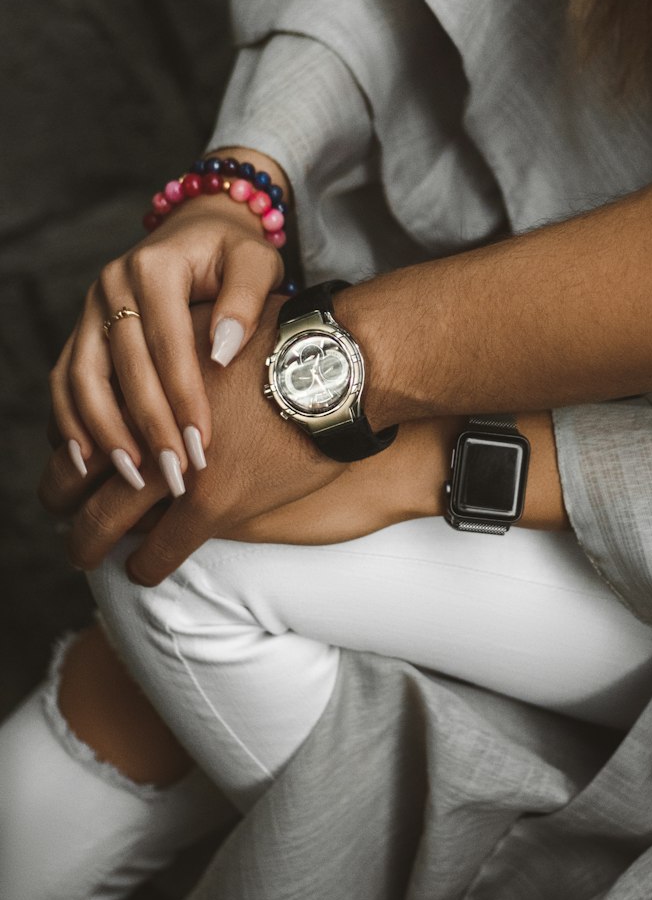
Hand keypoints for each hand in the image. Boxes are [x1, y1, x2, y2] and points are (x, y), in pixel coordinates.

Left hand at [40, 298, 458, 581]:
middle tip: (66, 517)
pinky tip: (143, 572)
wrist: (338, 368)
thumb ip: (187, 350)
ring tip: (86, 554)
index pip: (84, 421)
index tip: (75, 463)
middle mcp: (146, 421)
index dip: (73, 448)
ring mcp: (175, 465)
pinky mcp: (212, 501)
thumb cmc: (292, 340)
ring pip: (104, 521)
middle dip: (64, 501)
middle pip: (76, 474)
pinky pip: (161, 550)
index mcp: (144, 377)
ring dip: (90, 542)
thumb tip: (180, 355)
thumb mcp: (222, 326)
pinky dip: (147, 566)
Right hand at [48, 146, 288, 496]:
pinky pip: (65, 379)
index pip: (167, 343)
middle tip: (175, 475)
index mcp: (155, 266)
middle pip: (123, 367)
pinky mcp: (82, 328)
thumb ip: (244, 299)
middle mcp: (113, 283)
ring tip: (132, 477)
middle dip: (148, 427)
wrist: (200, 230)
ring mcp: (90, 307)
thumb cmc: (235, 253)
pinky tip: (90, 461)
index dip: (183, 397)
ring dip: (104, 432)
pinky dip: (71, 421)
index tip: (202, 445)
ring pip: (82, 377)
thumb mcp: (256, 262)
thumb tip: (220, 352)